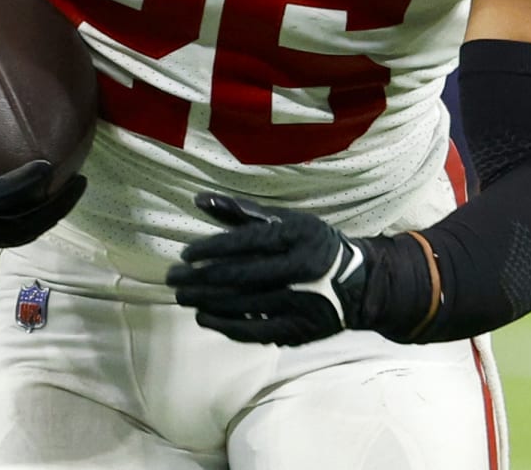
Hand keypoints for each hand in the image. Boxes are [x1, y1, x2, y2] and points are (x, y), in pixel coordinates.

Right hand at [0, 73, 84, 262]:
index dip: (21, 185)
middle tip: (81, 181)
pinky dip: (28, 214)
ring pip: (17, 234)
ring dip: (47, 214)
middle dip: (53, 207)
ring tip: (72, 187)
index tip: (48, 166)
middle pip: (20, 228)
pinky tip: (42, 190)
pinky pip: (6, 230)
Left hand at [166, 194, 377, 345]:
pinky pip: (255, 331)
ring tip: (182, 296)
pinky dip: (226, 325)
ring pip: (244, 306)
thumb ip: (242, 213)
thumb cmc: (313, 244)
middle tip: (173, 278)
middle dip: (201, 278)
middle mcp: (301, 270)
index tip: (186, 254)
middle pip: (241, 277)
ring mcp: (301, 304)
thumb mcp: (286, 220)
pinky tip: (205, 317)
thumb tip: (199, 199)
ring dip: (207, 301)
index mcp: (298, 237)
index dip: (213, 249)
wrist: (358, 284)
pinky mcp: (299, 330)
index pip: (247, 244)